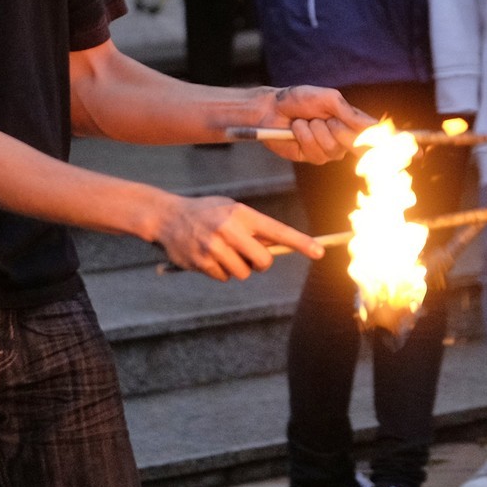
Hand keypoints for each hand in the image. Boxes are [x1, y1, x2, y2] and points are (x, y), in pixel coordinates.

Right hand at [152, 194, 321, 279]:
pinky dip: (221, 271)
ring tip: (223, 251)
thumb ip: (253, 226)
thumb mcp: (230, 209)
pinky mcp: (202, 262)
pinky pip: (224, 277)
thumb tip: (278, 246)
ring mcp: (214, 247)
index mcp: (241, 213)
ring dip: (238, 268)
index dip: (300, 243)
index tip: (319, 252)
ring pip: (243, 273)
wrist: (167, 216)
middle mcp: (229, 229)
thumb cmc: (206, 212)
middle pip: (263, 261)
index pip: (277, 230)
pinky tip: (208, 257)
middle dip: (260, 263)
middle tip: (249, 255)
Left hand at [251, 85, 371, 163]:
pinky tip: (297, 129)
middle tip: (324, 118)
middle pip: (355, 144)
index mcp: (350, 122)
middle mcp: (342, 138)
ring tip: (306, 121)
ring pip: (332, 148)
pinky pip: (315, 151)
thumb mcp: (329, 98)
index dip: (379, 140)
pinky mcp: (311, 157)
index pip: (371, 135)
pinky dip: (304, 136)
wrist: (272, 107)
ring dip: (315, 130)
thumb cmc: (300, 99)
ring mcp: (328, 150)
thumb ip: (350, 113)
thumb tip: (374, 126)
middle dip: (338, 128)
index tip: (386, 141)